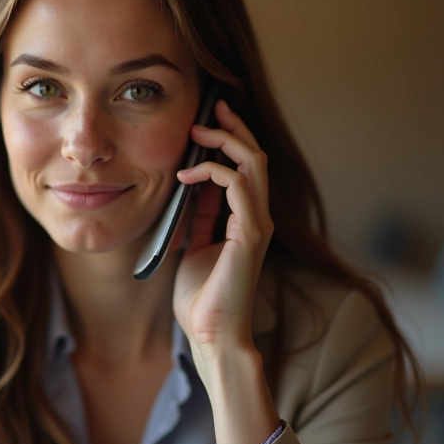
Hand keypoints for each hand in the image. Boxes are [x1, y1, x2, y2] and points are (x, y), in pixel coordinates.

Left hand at [172, 99, 273, 352]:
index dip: (230, 140)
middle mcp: (257, 218)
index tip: (206, 121)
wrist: (211, 334)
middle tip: (209, 109)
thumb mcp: (192, 246)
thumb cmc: (201, 297)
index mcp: (246, 220)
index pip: (247, 168)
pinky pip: (237, 184)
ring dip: (225, 141)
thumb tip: (190, 188)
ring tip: (197, 133)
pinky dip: (211, 171)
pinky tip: (185, 175)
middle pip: (256, 156)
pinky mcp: (249, 234)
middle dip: (233, 128)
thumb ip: (197, 218)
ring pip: (253, 163)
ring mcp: (257, 224)